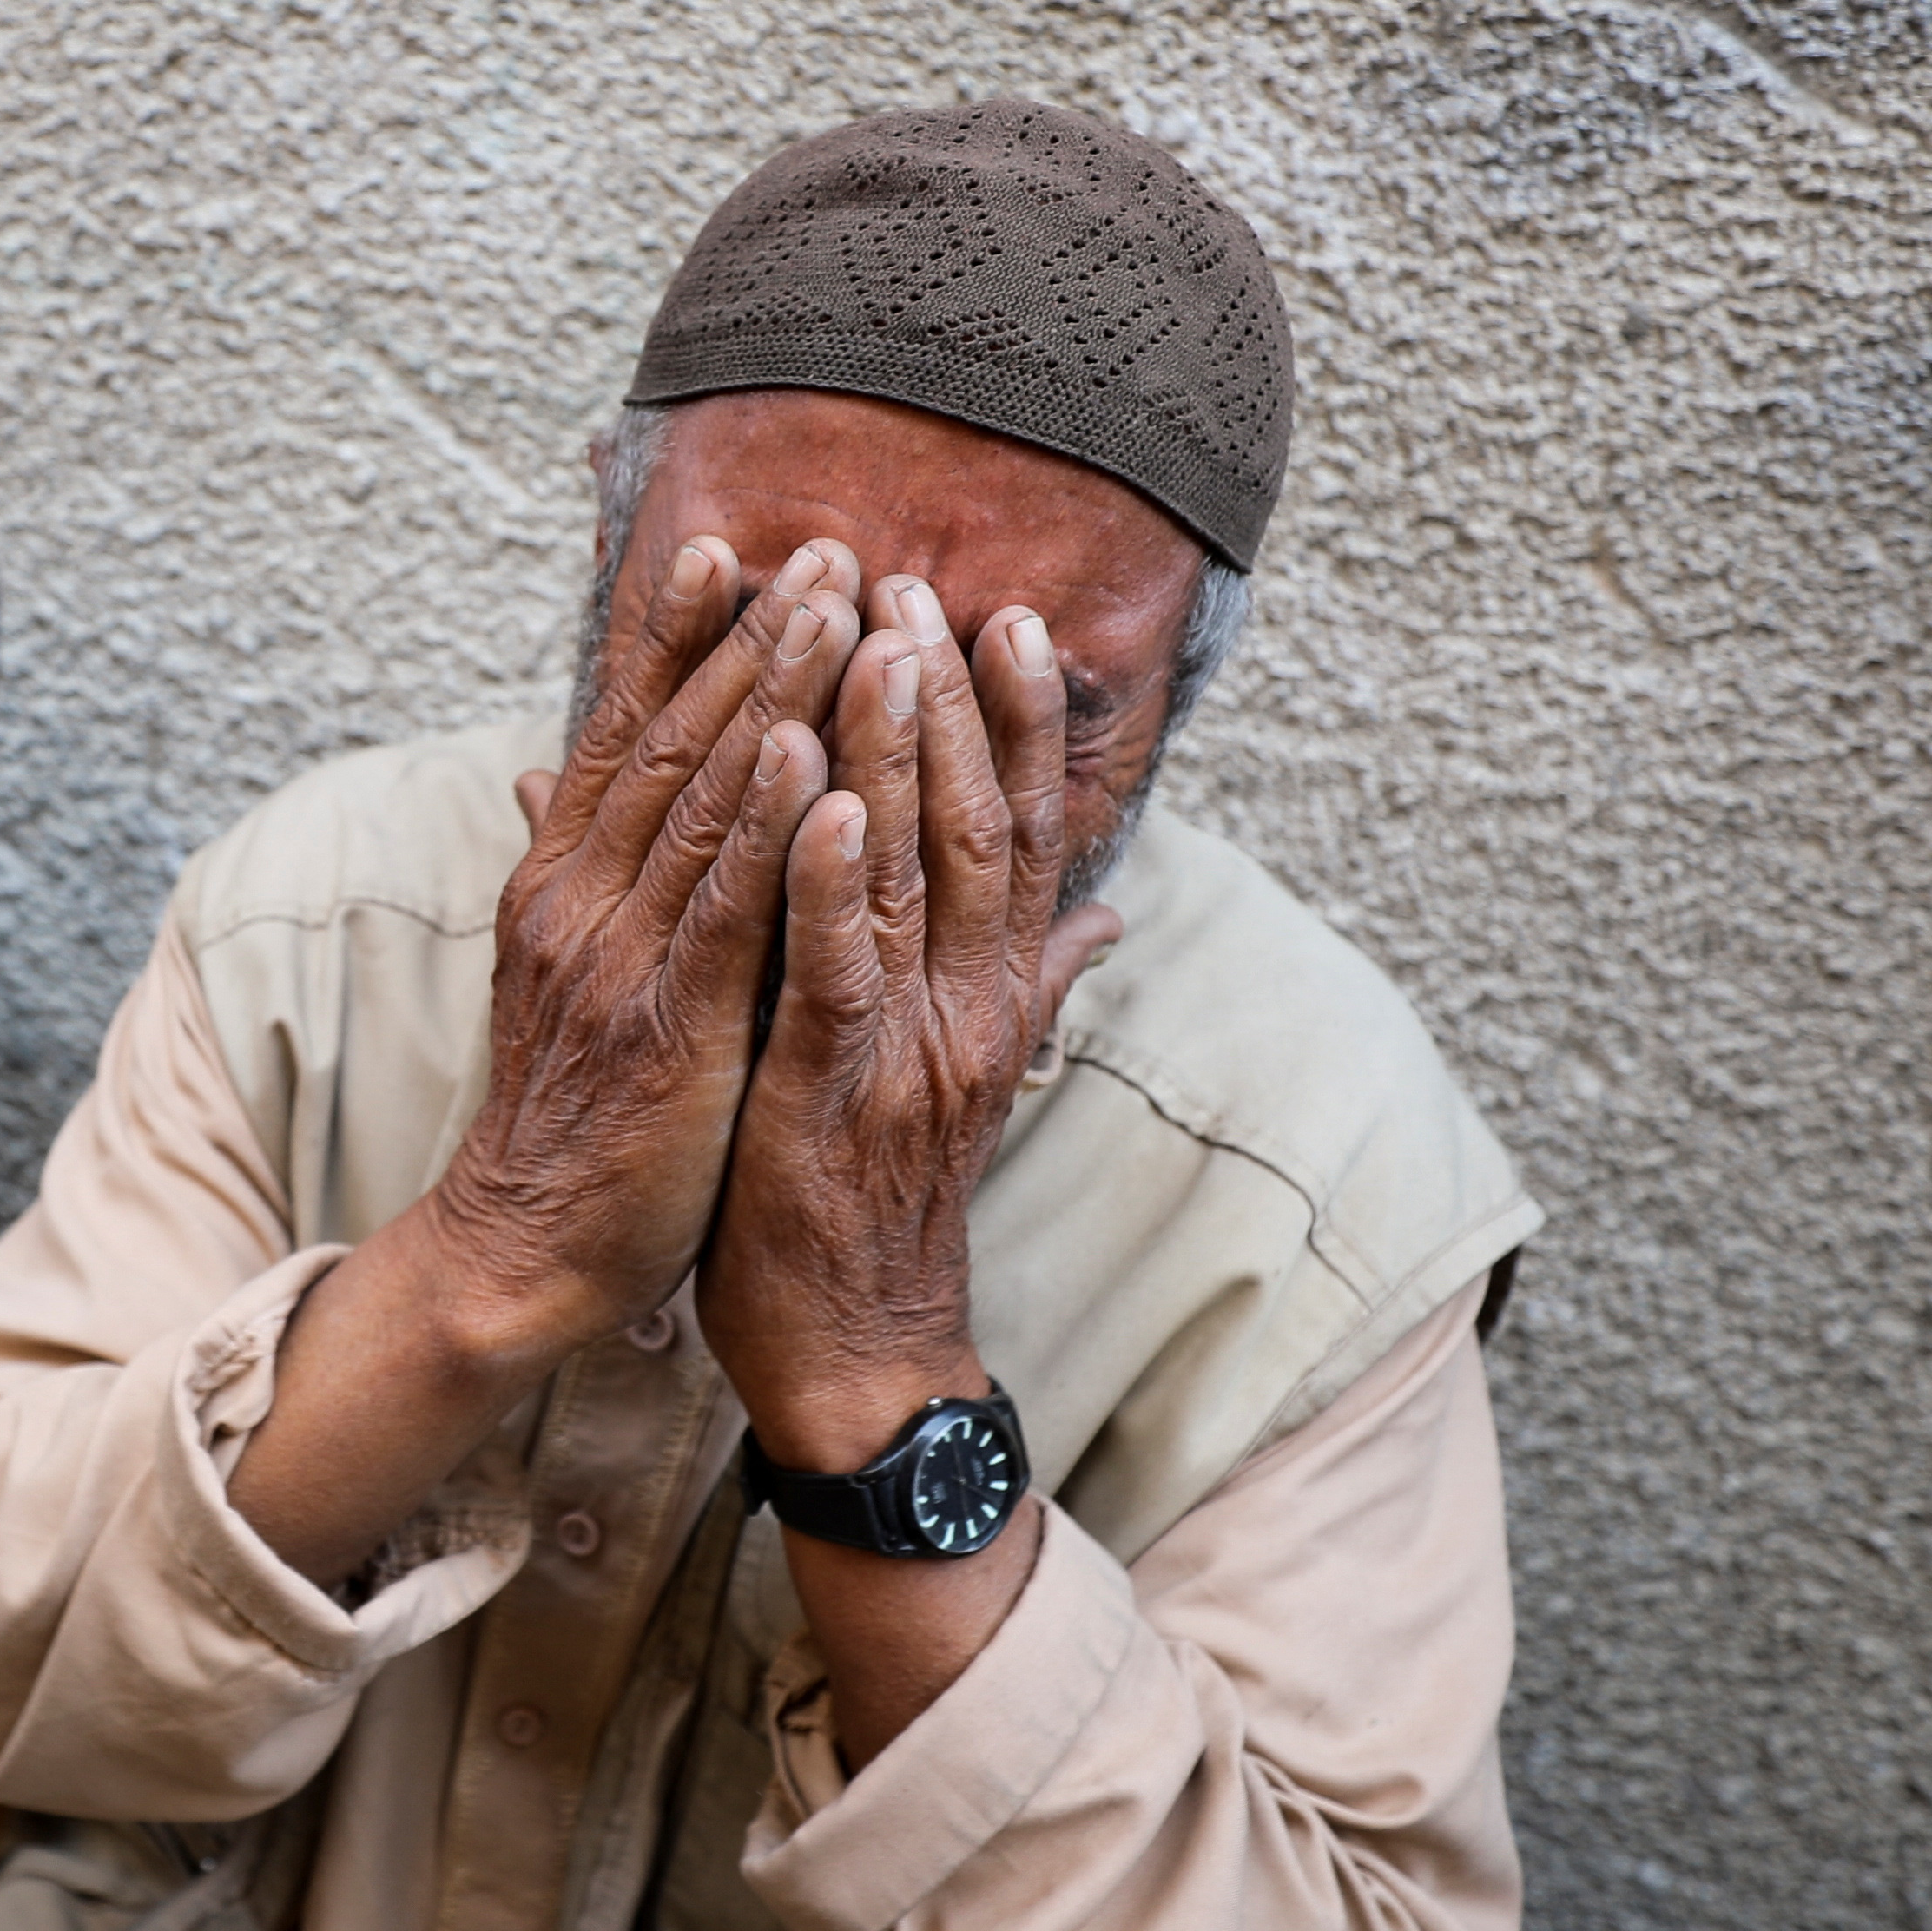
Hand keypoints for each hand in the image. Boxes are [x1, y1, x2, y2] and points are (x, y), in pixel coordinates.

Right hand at [428, 535, 868, 1357]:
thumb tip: (548, 777)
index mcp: (564, 883)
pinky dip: (765, 826)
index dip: (672, 637)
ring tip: (831, 606)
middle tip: (821, 548)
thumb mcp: (564, 969)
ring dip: (769, 695)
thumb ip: (578, 866)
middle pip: (668, 741)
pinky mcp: (667, 1026)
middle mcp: (581, 899)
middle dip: (747, 637)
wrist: (527, 1248)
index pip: (621, 734)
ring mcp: (618, 957)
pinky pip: (721, 910)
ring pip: (700, 801)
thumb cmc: (571, 1112)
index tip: (726, 547)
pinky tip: (806, 755)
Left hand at [698, 577, 1122, 1473]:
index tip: (1000, 616)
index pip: (1020, 831)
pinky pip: (842, 971)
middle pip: (978, 823)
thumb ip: (1033, 978)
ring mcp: (911, 1047)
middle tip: (920, 581)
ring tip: (878, 642)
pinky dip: (834, 882)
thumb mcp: (962, 1072)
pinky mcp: (836, 1091)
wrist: (856, 1349)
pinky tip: (824, 798)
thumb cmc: (882, 1199)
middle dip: (952, 699)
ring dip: (896, 752)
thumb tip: (1107, 909)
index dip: (1015, 723)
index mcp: (991, 992)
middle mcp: (970, 1005)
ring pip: (915, 874)